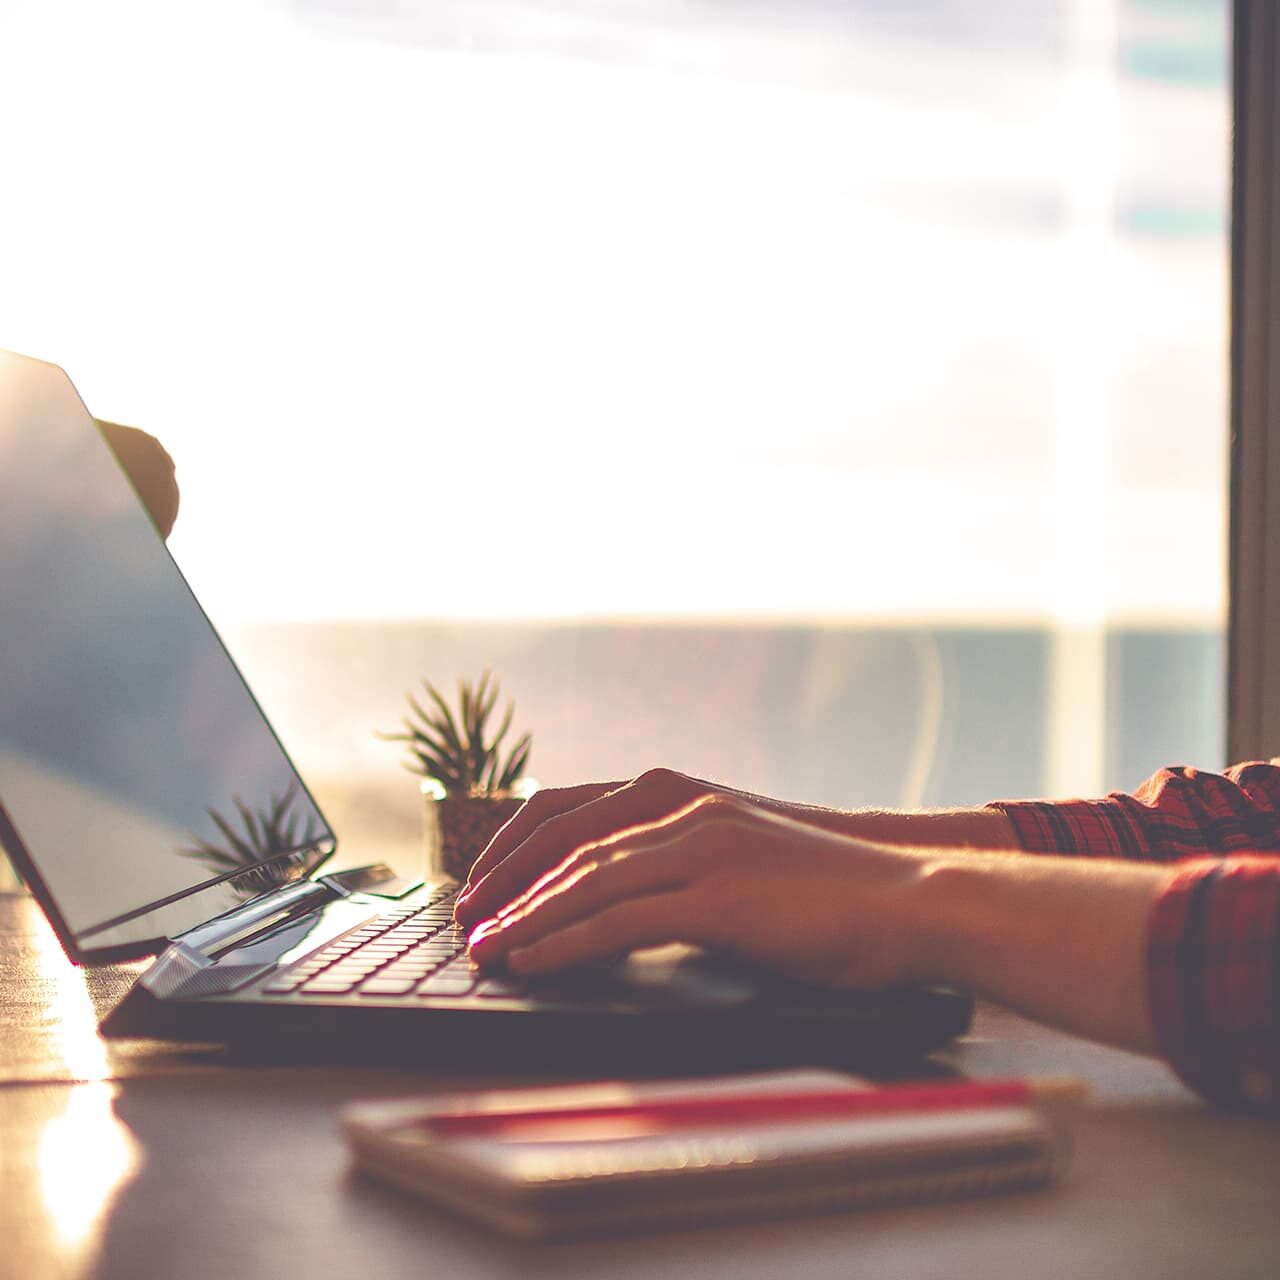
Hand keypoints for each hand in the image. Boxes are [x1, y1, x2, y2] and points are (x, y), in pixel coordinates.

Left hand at [457, 768, 794, 929]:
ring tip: (483, 950)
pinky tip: (534, 962)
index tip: (483, 884)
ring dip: (524, 918)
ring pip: (585, 880)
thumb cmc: (826, 890)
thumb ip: (682, 862)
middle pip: (566, 841)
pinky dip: (566, 942)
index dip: (517, 847)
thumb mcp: (742, 856)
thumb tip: (624, 898)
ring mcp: (702, 849)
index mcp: (685, 798)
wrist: (907, 898)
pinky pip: (621, 920)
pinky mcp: (720, 897)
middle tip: (466, 920)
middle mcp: (684, 811)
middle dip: (505, 882)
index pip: (572, 811)